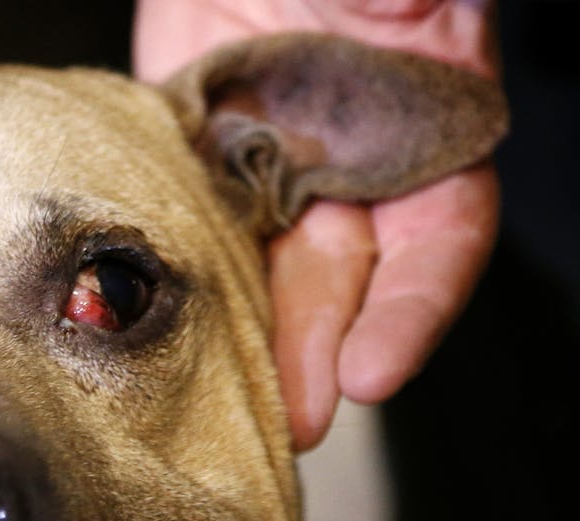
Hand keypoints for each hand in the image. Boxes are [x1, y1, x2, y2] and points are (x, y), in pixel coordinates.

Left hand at [134, 0, 499, 450]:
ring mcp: (264, 174)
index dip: (411, 311)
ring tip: (214, 405)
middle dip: (313, 355)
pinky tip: (141, 326)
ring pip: (256, 273)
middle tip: (288, 420)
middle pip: (337, 280)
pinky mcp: (194, 170)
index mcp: (424, 131)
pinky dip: (166, 277)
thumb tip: (403, 9)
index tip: (374, 373)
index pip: (438, 240)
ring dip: (240, 342)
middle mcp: (345, 171)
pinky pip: (182, 230)